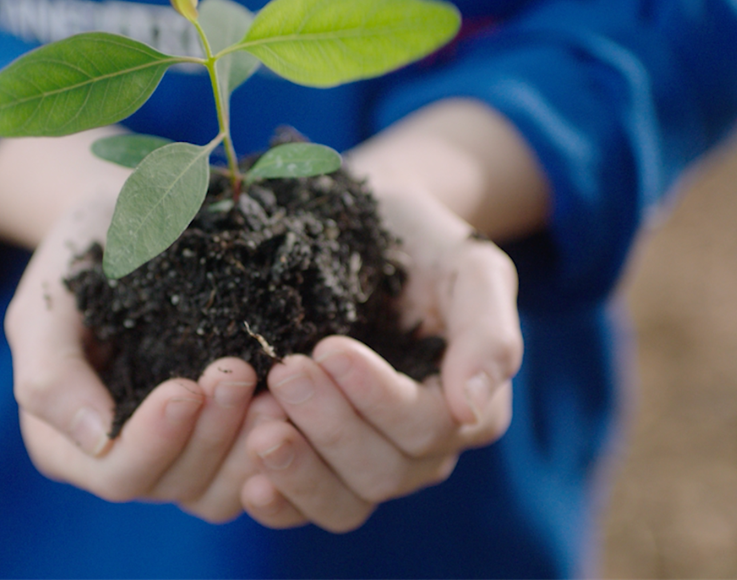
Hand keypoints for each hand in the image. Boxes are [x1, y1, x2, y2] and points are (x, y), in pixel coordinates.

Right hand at [6, 194, 271, 521]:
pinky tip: (296, 402)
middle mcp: (124, 458)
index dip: (154, 441)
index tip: (186, 387)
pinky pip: (253, 471)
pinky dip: (276, 444)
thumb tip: (95, 438)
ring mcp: (178, 452)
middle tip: (239, 371)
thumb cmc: (83, 255)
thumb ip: (51, 372)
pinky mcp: (222, 436)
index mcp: (67, 442)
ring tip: (278, 392)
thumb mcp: (49, 302)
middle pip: (173, 483)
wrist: (133, 219)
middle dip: (211, 433)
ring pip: (218, 490)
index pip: (116, 472)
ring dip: (251, 446)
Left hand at [239, 99, 537, 532]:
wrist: (364, 226)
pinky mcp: (318, 463)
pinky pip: (302, 510)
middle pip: (382, 472)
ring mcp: (366, 462)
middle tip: (285, 370)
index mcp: (463, 406)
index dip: (377, 397)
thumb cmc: (421, 244)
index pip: (427, 427)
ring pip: (345, 504)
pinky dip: (278, 503)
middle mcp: (419, 449)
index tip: (329, 348)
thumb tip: (470, 410)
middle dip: (330, 425)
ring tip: (261, 430)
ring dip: (300, 472)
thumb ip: (487, 333)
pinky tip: (249, 483)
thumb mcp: (470, 269)